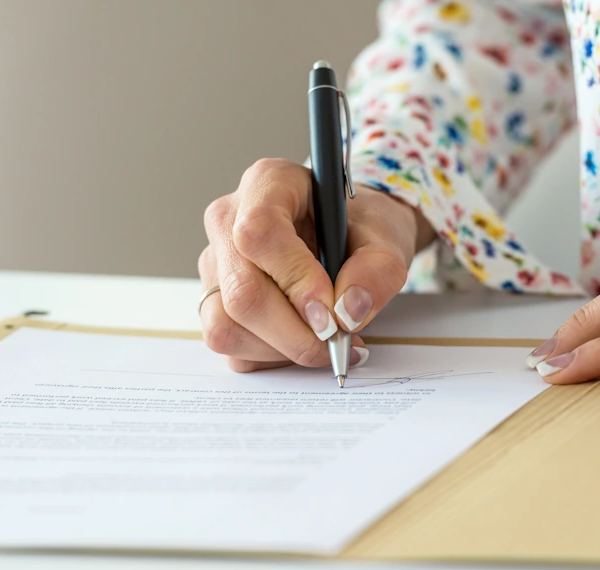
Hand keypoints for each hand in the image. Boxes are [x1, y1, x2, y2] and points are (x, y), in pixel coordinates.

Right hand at [199, 158, 434, 371]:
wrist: (350, 235)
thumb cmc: (362, 227)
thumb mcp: (387, 238)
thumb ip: (377, 271)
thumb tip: (346, 312)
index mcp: (268, 183)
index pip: (259, 233)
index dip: (295, 280)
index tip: (330, 313)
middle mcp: (228, 220)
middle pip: (241, 291)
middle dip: (295, 332)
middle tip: (338, 340)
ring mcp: (215, 263)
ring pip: (226, 326)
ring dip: (282, 349)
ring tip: (324, 340)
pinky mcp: (212, 300)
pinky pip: (230, 346)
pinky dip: (271, 357)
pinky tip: (302, 340)